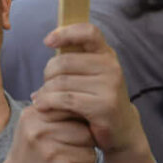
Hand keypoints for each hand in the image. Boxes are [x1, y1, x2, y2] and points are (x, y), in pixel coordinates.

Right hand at [0, 102, 98, 162]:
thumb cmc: (30, 152)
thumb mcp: (32, 125)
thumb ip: (54, 110)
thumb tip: (84, 98)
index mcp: (33, 117)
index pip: (73, 110)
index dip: (79, 122)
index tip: (72, 132)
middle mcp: (41, 134)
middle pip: (86, 132)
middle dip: (84, 143)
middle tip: (68, 151)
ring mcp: (52, 156)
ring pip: (91, 153)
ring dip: (84, 160)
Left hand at [29, 23, 144, 155]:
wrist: (121, 130)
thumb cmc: (96, 99)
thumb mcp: (89, 76)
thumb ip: (73, 60)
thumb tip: (48, 41)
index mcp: (106, 55)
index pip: (89, 32)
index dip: (66, 33)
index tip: (47, 42)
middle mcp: (111, 67)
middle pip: (63, 61)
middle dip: (47, 75)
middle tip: (45, 87)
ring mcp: (110, 86)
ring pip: (61, 82)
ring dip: (45, 92)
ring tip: (41, 99)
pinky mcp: (105, 106)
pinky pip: (65, 99)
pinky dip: (48, 103)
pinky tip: (43, 107)